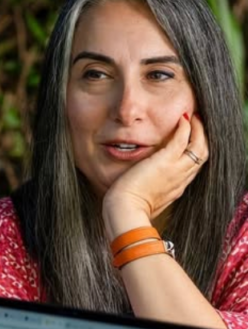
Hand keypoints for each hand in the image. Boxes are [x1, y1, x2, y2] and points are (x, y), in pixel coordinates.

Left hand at [103, 114, 208, 234]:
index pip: (193, 168)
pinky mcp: (165, 163)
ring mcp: (176, 171)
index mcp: (176, 189)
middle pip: (202, 156)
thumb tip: (141, 184)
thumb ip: (150, 189)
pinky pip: (182, 141)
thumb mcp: (145, 198)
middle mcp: (180, 180)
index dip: (195, 153)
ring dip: (199, 130)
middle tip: (199, 125)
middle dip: (203, 139)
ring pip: (199, 147)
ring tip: (195, 118)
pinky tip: (183, 119)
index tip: (193, 142)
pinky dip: (185, 128)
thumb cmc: (128, 207)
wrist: (125, 211)